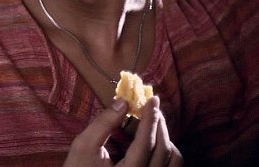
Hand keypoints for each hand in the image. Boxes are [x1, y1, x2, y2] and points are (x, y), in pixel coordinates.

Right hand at [63, 96, 182, 165]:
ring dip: (167, 139)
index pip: (145, 143)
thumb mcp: (83, 146)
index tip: (152, 99)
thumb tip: (123, 102)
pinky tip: (155, 142)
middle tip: (152, 106)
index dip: (150, 118)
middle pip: (163, 151)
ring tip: (154, 123)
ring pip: (174, 161)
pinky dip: (168, 152)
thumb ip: (102, 124)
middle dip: (159, 125)